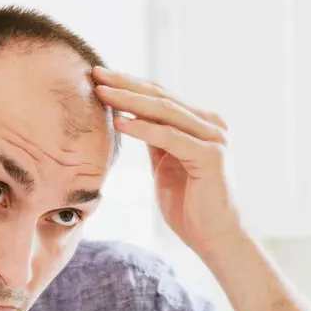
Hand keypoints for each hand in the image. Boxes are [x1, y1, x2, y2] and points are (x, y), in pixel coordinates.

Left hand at [92, 66, 241, 257]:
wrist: (214, 238)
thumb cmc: (190, 206)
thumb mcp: (166, 164)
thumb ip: (156, 139)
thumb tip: (130, 116)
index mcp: (201, 123)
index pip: (161, 95)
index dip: (129, 84)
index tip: (100, 75)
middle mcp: (212, 124)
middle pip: (161, 96)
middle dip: (125, 84)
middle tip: (96, 72)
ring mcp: (214, 137)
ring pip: (164, 111)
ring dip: (129, 100)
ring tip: (102, 91)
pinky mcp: (210, 155)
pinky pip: (169, 137)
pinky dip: (143, 128)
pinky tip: (120, 122)